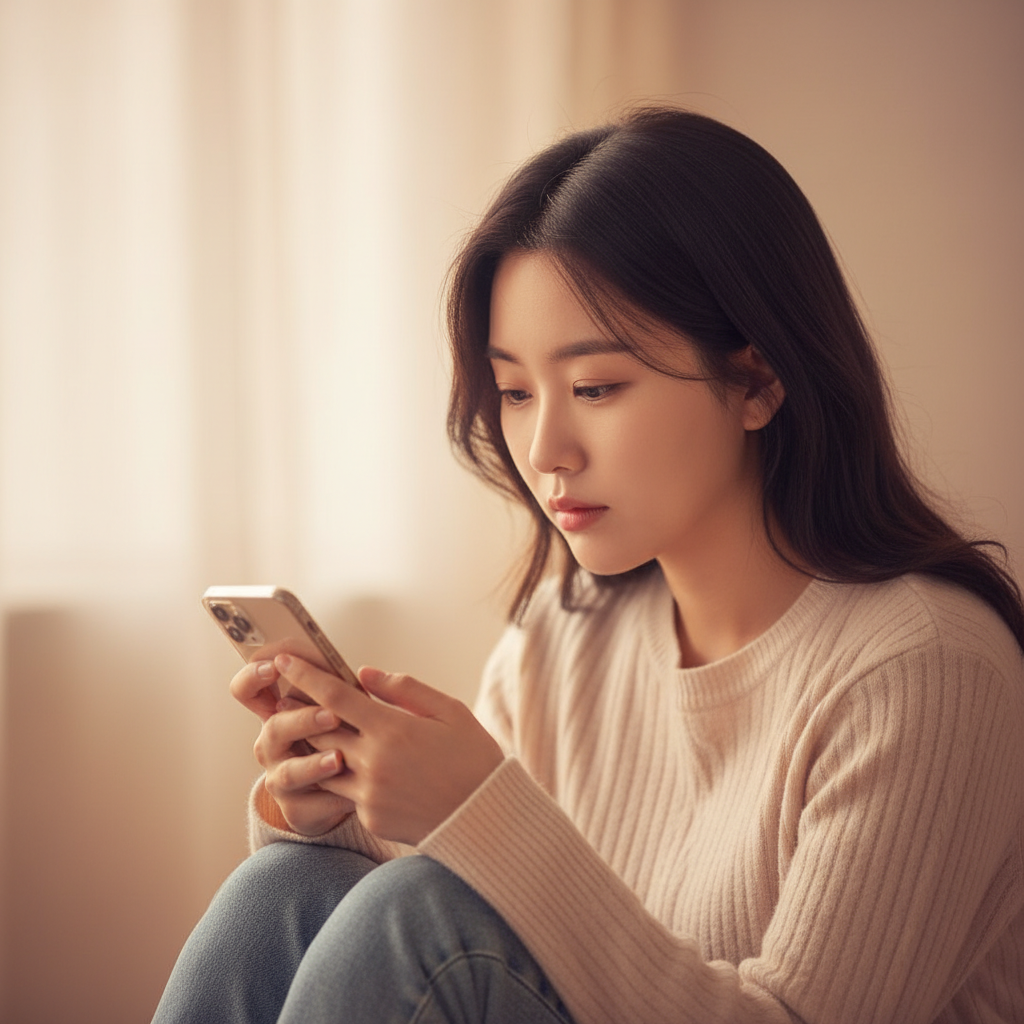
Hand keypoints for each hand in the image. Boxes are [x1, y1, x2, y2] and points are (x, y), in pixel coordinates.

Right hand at [230, 660, 355, 836]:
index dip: (253, 677)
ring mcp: (281, 779)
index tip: (275, 667)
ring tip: (339, 759)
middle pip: (274, 728)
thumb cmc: (343, 737)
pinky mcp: (297, 810)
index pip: (247, 690)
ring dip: (314, 765)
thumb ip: (338, 690)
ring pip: (290, 772)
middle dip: (304, 720)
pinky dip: (334, 800)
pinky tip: (354, 796)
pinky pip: (313, 805)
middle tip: (333, 716)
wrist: (341, 791)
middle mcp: (272, 745)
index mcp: (279, 712)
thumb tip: (359, 671)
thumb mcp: (339, 709)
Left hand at [274, 654, 504, 844]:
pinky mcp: (369, 817)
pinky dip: (341, 776)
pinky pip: (344, 792)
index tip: (283, 660)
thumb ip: (405, 689)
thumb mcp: (449, 711)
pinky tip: (343, 767)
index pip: (335, 696)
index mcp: (392, 729)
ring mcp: (368, 793)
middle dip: (298, 710)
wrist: (485, 817)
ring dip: (312, 746)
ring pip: (323, 764)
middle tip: (284, 695)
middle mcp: (373, 761)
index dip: (305, 676)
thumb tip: (364, 673)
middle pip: (319, 729)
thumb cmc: (473, 757)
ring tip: (305, 730)